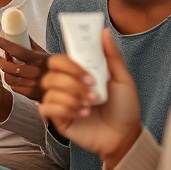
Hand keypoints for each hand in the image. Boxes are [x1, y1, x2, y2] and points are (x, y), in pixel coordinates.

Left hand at [0, 36, 48, 101]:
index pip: (19, 51)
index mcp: (39, 59)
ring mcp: (32, 83)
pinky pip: (15, 87)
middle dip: (2, 62)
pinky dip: (12, 82)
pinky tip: (14, 78)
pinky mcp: (30, 93)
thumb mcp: (46, 54)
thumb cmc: (54, 68)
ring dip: (6, 72)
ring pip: (11, 78)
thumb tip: (23, 34)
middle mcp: (35, 72)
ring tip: (5, 67)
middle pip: (11, 67)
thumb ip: (32, 45)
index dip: (6, 45)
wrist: (64, 86)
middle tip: (0, 58)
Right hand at [39, 30, 141, 169]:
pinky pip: (46, 108)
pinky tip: (82, 114)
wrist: (124, 136)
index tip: (89, 74)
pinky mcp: (57, 119)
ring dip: (71, 96)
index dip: (70, 65)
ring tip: (90, 105)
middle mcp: (66, 86)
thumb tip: (104, 33)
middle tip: (92, 90)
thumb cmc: (124, 108)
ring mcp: (60, 102)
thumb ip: (111, 56)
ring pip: (49, 91)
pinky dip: (64, 109)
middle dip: (71, 82)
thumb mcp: (122, 79)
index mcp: (78, 73)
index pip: (60, 60)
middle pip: (50, 75)